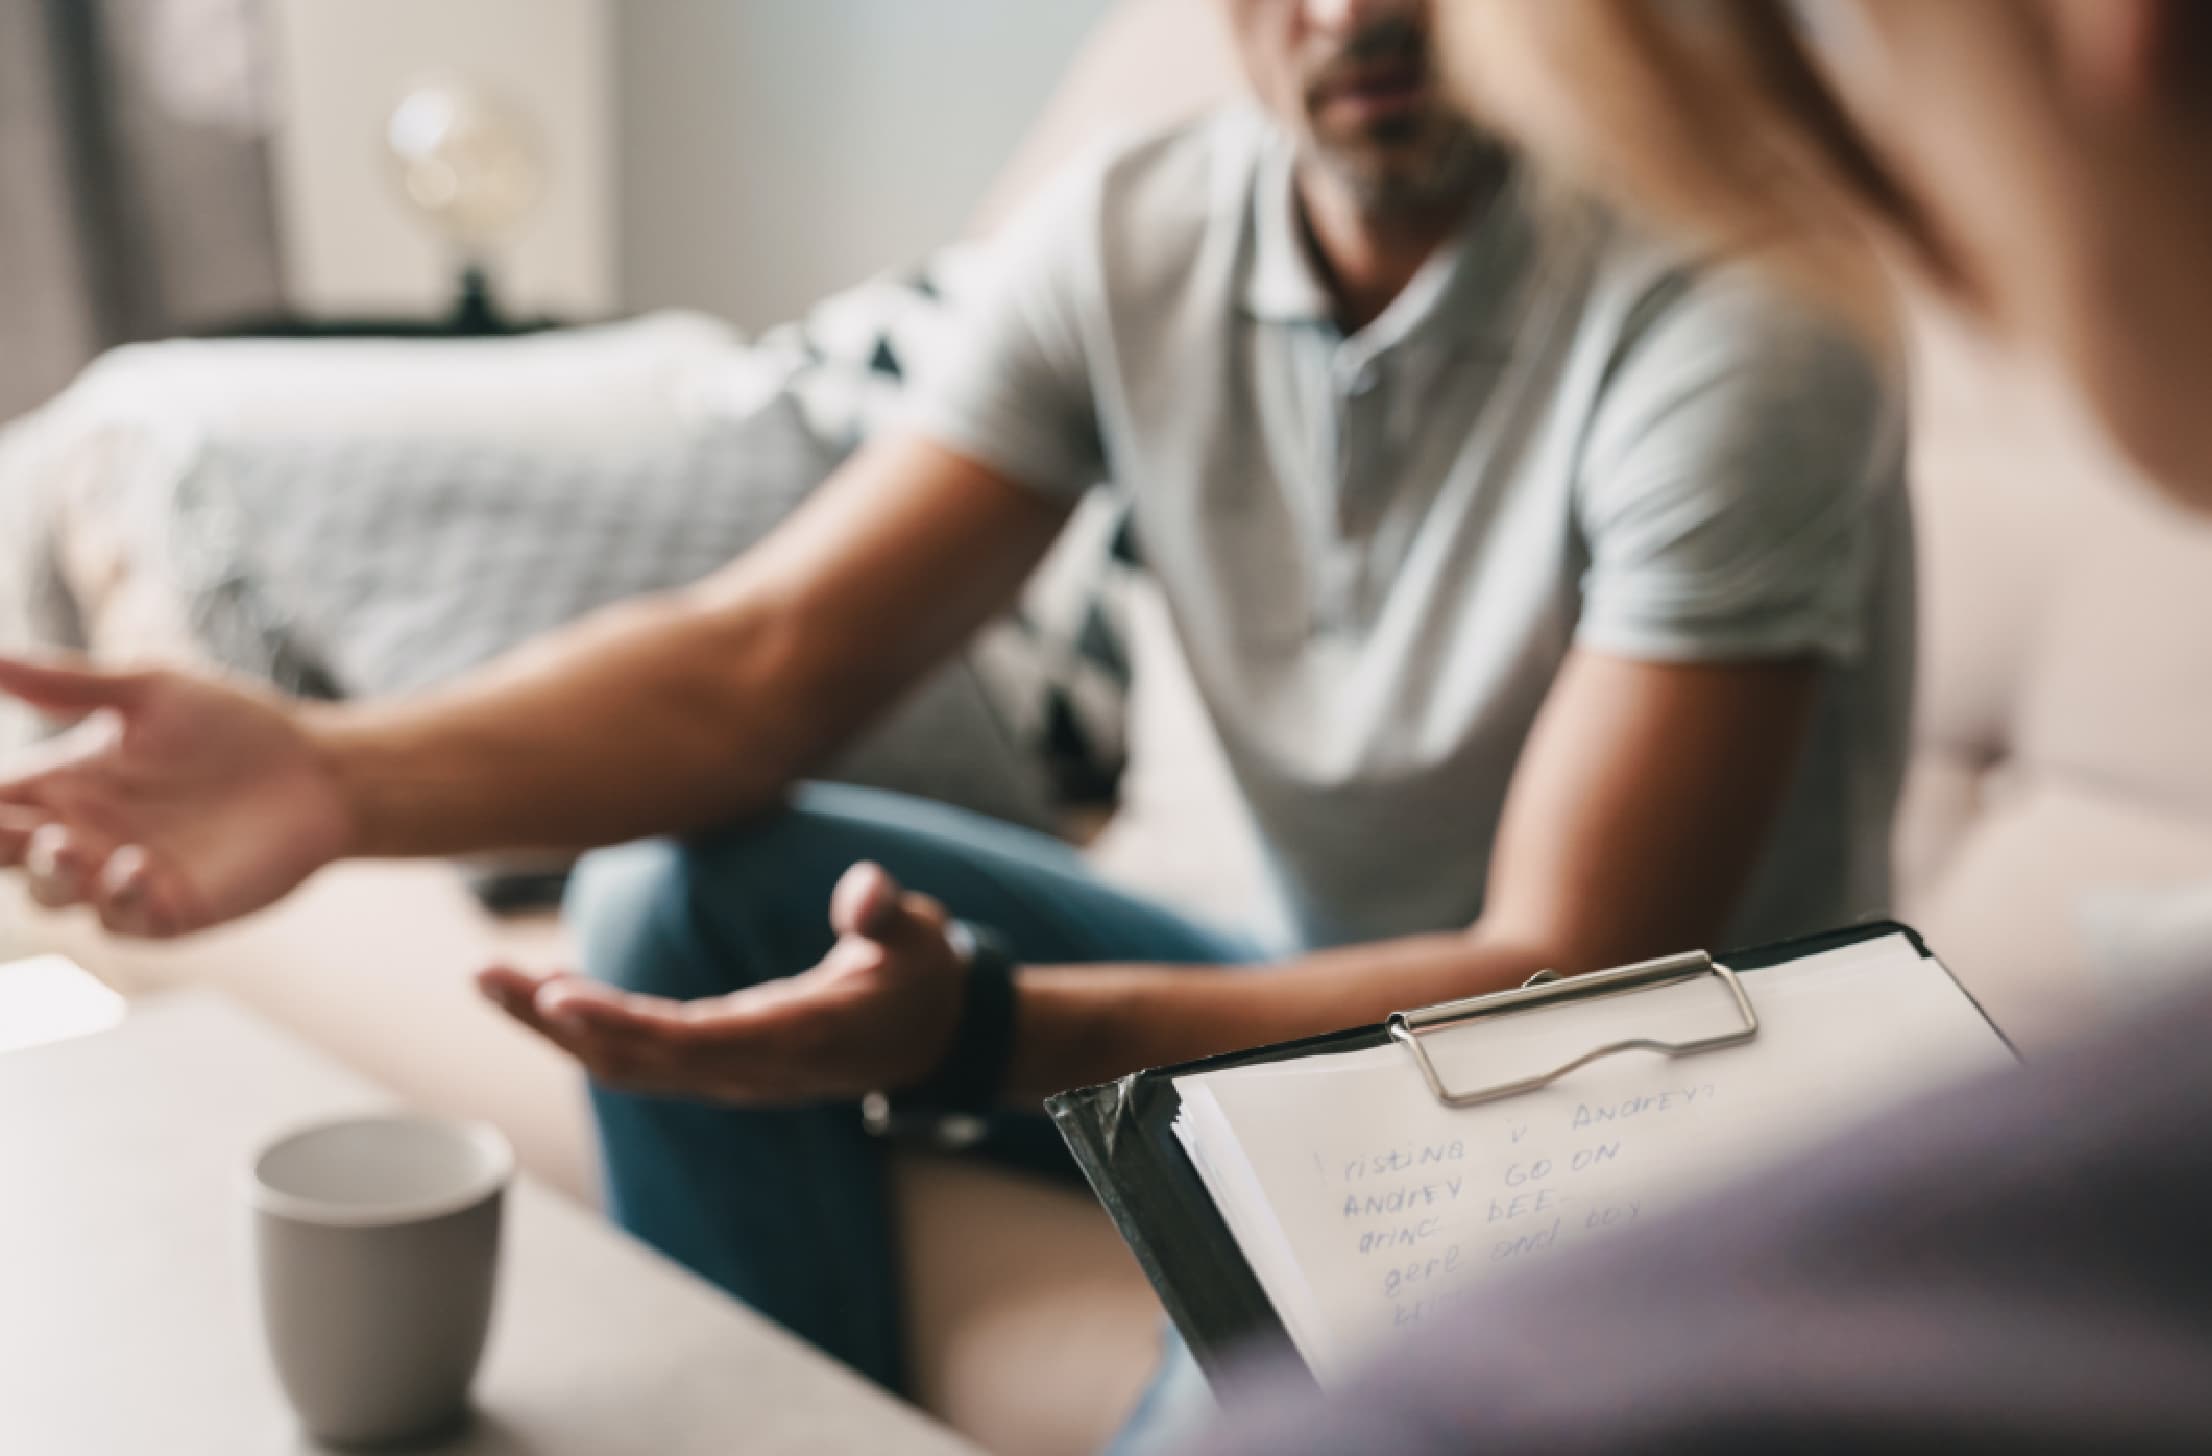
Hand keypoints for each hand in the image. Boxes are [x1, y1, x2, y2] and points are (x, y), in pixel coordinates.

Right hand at [0, 655, 354, 937]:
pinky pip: (130, 920)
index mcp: (64, 786)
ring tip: (61, 843)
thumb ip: (72, 683)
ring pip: (57, 895)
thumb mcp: (150, 692)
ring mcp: (123, 880)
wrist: (320, 769)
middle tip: (2, 824)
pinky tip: (136, 867)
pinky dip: (124, 899)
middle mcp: (82, 837)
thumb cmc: (234, 727)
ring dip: (52, 874)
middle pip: (7, 854)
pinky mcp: (174, 910)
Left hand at [478, 861, 969, 1104]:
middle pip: (631, 1060)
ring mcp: (727, 1075)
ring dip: (552, 1029)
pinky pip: (636, 1057)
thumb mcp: (919, 938)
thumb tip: (867, 892)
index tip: (556, 992)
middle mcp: (746, 1069)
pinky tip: (547, 992)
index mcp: (791, 1039)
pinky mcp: (716, 1066)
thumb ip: (888, 916)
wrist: (929, 1039)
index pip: (688, 1039)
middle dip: (553, 1023)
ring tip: (491, 979)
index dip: (619, 1021)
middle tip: (484, 975)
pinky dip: (583, 1029)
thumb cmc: (917, 978)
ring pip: (623, 1064)